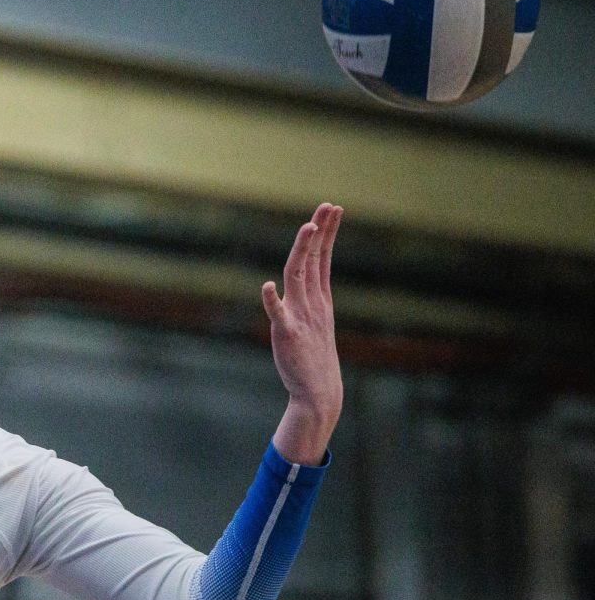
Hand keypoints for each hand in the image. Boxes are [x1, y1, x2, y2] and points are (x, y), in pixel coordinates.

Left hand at [263, 204, 343, 464]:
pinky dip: (272, 301)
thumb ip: (310, 296)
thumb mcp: (316, 321)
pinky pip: (279, 315)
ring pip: (300, 278)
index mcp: (320, 299)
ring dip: (302, 252)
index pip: (323, 259)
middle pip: (314, 261)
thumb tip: (304, 274)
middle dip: (320, 232)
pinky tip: (267, 285)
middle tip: (328, 206)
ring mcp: (301, 317)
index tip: (333, 209)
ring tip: (306, 227)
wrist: (319, 393)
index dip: (326, 233)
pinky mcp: (287, 335)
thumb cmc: (314, 357)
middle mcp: (312, 304)